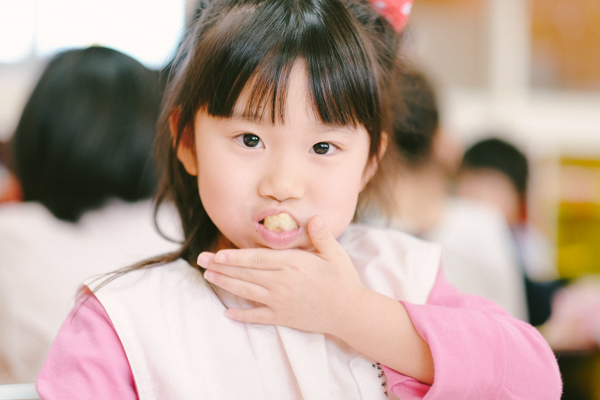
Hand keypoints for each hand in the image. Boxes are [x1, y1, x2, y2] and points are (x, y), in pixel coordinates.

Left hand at [197, 215, 367, 335]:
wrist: (350, 313)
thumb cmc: (343, 280)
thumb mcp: (335, 253)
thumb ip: (321, 235)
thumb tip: (315, 216)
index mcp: (292, 264)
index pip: (257, 259)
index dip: (235, 257)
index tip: (217, 253)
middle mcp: (282, 283)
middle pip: (246, 274)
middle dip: (221, 267)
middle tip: (201, 261)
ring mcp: (280, 302)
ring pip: (246, 292)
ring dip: (225, 285)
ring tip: (208, 277)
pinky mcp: (283, 317)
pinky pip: (258, 317)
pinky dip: (242, 315)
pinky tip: (228, 313)